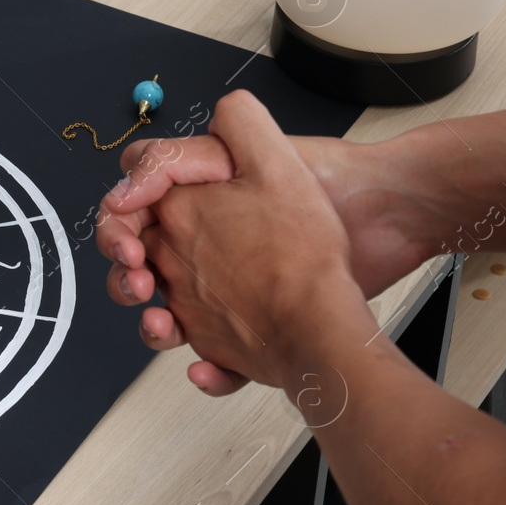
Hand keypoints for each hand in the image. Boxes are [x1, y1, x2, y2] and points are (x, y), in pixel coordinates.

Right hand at [95, 91, 375, 395]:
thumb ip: (211, 136)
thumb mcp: (269, 149)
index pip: (134, 209)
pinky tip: (211, 365)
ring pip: (167, 316)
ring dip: (154, 325)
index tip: (127, 237)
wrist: (387, 226)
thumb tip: (147, 162)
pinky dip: (209, 368)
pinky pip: (216, 357)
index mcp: (200, 203)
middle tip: (139, 281)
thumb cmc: (336, 189)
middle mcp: (206, 247)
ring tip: (166, 325)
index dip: (118, 221)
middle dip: (125, 275)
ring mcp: (225, 292)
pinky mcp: (253, 332)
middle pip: (139, 265)